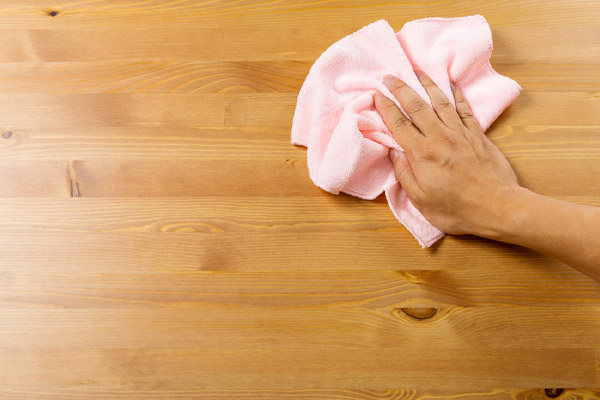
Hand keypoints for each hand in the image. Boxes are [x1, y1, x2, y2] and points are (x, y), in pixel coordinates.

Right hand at [374, 71, 520, 236]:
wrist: (497, 207)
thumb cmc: (457, 210)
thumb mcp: (420, 200)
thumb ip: (404, 175)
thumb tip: (395, 154)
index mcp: (422, 154)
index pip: (399, 124)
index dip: (386, 108)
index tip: (377, 96)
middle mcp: (440, 138)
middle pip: (417, 106)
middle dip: (401, 89)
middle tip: (390, 77)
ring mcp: (460, 134)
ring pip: (440, 102)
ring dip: (427, 85)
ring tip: (417, 72)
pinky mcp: (477, 135)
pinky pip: (464, 109)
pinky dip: (456, 95)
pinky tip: (451, 85)